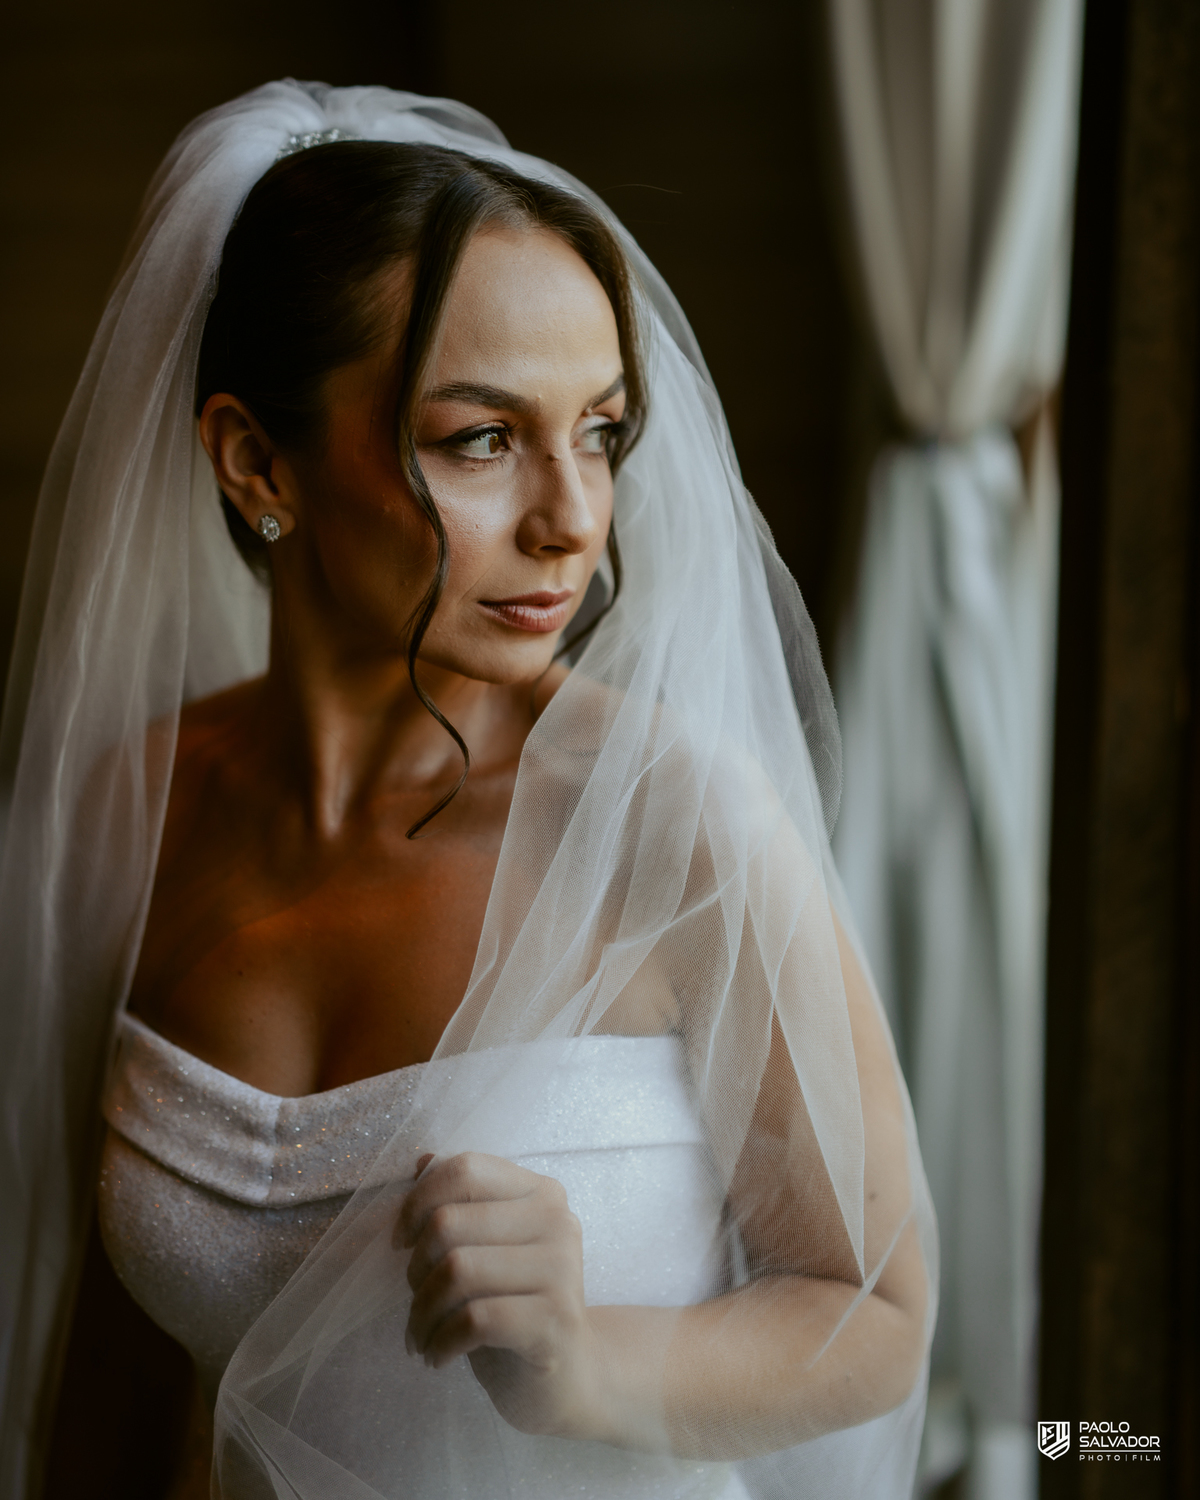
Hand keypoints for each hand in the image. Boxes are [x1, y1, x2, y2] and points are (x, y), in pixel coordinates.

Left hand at [399, 1151, 610, 1439]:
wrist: (570, 1374)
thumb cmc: (514, 1304)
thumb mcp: (487, 1248)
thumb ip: (460, 1202)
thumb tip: (420, 1161)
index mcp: (539, 1191)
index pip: (466, 1169)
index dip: (418, 1201)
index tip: (400, 1242)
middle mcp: (556, 1220)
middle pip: (450, 1223)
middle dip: (415, 1270)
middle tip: (416, 1300)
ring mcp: (561, 1269)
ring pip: (457, 1271)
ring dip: (422, 1312)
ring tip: (421, 1335)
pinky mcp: (555, 1320)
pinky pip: (475, 1319)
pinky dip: (441, 1341)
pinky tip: (438, 1356)